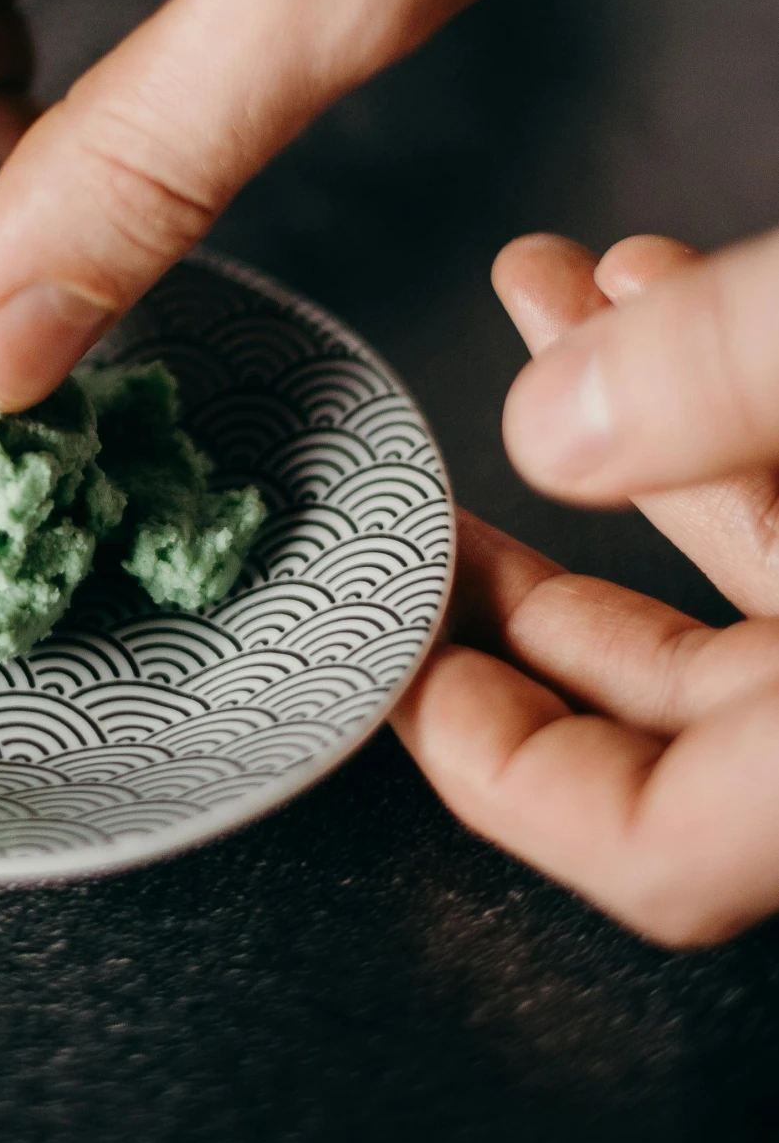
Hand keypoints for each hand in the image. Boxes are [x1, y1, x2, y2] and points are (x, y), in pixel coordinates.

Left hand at [395, 232, 778, 945]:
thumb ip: (737, 378)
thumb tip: (554, 427)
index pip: (661, 855)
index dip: (500, 777)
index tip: (400, 669)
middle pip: (681, 718)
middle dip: (533, 579)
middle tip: (429, 504)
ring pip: (758, 583)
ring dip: (642, 429)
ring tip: (549, 306)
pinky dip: (739, 407)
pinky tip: (664, 286)